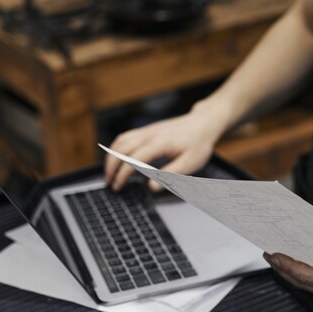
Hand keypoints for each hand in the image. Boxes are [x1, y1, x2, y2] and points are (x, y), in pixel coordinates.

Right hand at [104, 111, 222, 191]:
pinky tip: (116, 159)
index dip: (122, 175)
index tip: (118, 187)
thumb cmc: (198, 144)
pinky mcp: (147, 129)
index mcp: (159, 143)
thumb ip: (170, 176)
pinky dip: (116, 148)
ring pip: (120, 141)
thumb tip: (151, 187)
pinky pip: (125, 137)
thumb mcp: (190, 164)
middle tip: (109, 184)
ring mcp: (147, 130)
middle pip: (121, 149)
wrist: (203, 124)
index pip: (133, 160)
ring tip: (109, 174)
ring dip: (111, 157)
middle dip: (111, 167)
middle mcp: (149, 134)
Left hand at [264, 222, 312, 299]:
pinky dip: (296, 267)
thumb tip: (300, 238)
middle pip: (302, 282)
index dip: (290, 267)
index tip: (275, 255)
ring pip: (303, 282)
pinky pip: (309, 277)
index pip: (310, 277)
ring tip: (272, 253)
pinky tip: (287, 255)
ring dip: (286, 270)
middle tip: (269, 252)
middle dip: (283, 268)